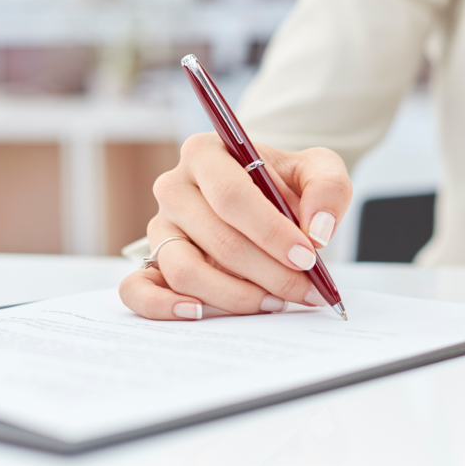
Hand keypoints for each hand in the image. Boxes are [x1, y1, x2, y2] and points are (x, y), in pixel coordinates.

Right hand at [119, 133, 351, 319]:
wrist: (262, 196)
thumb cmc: (284, 182)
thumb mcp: (317, 168)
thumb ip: (328, 188)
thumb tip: (317, 231)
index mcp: (204, 153)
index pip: (231, 196)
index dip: (270, 232)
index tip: (306, 257)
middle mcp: (173, 187)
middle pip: (217, 239)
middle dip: (268, 271)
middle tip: (304, 290)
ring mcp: (159, 227)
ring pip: (185, 270)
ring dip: (235, 296)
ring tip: (273, 302)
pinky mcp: (151, 261)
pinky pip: (136, 289)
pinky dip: (163, 307)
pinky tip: (201, 313)